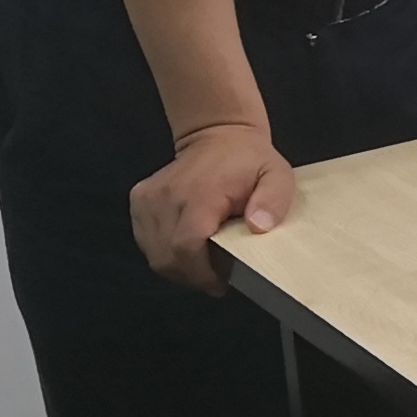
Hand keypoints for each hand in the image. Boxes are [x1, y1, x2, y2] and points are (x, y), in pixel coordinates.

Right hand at [128, 119, 292, 294]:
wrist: (219, 134)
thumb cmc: (249, 160)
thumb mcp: (277, 175)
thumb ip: (272, 201)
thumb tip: (258, 227)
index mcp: (200, 194)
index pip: (186, 246)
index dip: (201, 272)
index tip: (220, 282)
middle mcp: (167, 196)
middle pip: (168, 257)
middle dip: (192, 275)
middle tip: (215, 275)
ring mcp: (148, 198)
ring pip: (154, 253)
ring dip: (178, 265)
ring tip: (203, 259)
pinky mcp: (139, 200)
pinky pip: (146, 240)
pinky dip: (164, 250)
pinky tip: (187, 244)